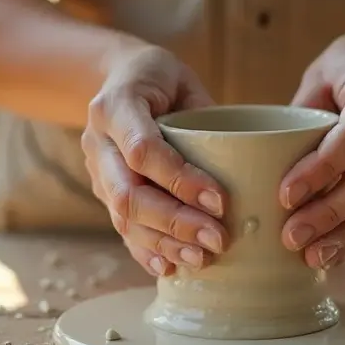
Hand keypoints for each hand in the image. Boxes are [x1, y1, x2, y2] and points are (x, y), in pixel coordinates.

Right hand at [82, 43, 229, 276]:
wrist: (115, 77)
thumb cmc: (158, 76)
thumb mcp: (182, 81)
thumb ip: (205, 118)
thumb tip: (248, 164)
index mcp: (115, 106)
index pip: (144, 151)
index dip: (181, 180)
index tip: (221, 200)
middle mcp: (97, 141)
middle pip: (129, 194)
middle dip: (175, 222)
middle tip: (218, 239)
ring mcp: (96, 169)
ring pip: (123, 217)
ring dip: (164, 243)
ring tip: (201, 259)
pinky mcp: (102, 190)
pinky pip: (120, 227)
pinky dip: (145, 250)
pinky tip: (169, 267)